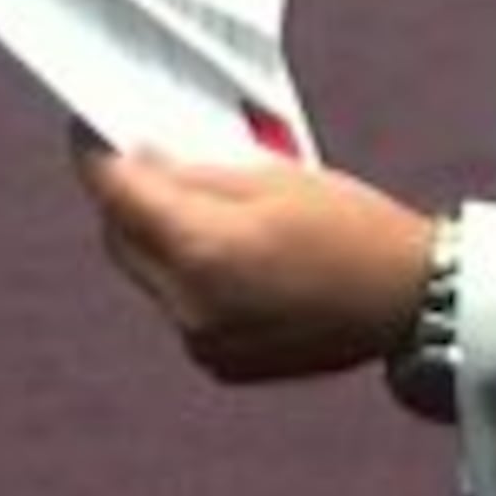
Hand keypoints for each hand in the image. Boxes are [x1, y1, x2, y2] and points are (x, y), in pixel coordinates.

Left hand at [74, 138, 437, 383]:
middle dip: (127, 200)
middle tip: (150, 164)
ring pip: (149, 276)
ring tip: (206, 210)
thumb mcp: (273, 175)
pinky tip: (231, 256)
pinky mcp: (218, 362)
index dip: (95, 158)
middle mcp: (190, 305)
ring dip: (159, 240)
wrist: (407, 299)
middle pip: (121, 242)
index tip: (88, 133)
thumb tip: (141, 163)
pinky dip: (188, 279)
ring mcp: (202, 341)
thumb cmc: (352, 229)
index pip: (117, 196)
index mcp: (203, 250)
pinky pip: (178, 308)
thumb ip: (194, 173)